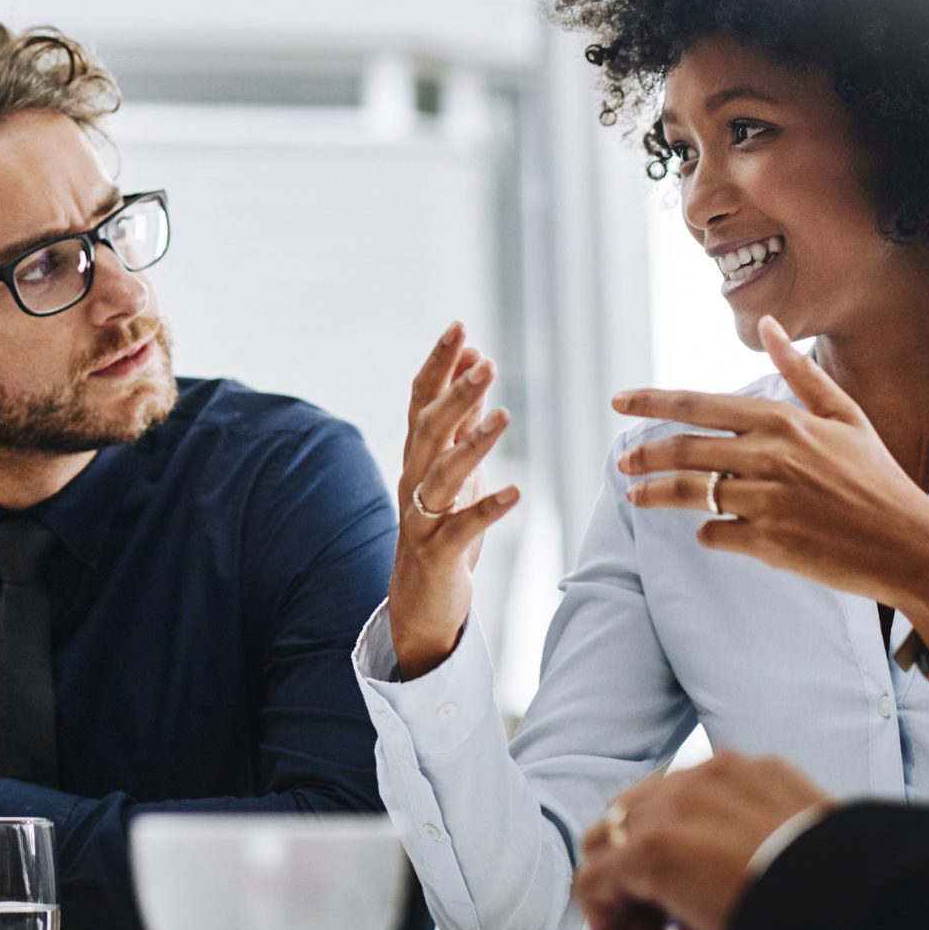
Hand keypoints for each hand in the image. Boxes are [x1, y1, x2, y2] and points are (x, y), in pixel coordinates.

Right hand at [386, 322, 522, 678]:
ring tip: (503, 414)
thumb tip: (474, 364)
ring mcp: (421, 518)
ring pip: (441, 474)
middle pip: (428, 429)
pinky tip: (516, 493)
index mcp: (417, 457)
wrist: (419, 602)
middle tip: (485, 362)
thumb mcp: (453, 469)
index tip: (459, 327)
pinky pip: (462, 528)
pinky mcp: (438, 553)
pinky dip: (488, 509)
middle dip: (455, 393)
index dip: (438, 364)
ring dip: (472, 443)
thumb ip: (461, 420)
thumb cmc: (441, 528)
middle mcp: (413, 481)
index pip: (422, 400)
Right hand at [572, 755, 831, 929]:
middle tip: (657, 928)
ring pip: (649, 799)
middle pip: (608, 834)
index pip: (590, 884)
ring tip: (688, 886)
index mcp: (651, 852)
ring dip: (653, 843)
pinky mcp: (751, 765)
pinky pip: (701, 784)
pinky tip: (729, 855)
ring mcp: (711, 775)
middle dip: (623, 884)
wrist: (870, 900)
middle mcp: (671, 801)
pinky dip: (699, 817)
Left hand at [611, 316, 928, 652]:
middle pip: (683, 449)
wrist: (911, 544)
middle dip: (644, 455)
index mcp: (783, 420)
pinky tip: (709, 531)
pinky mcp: (768, 543)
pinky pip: (715, 534)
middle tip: (623, 463)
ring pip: (690, 493)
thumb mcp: (845, 415)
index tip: (619, 401)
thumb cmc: (877, 477)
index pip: (698, 404)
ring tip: (636, 496)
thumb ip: (799, 371)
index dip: (651, 402)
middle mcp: (769, 456)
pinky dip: (707, 532)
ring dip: (656, 494)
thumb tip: (769, 324)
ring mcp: (767, 501)